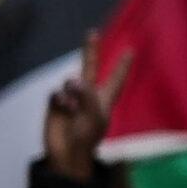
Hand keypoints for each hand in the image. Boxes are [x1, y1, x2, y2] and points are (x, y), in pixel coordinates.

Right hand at [42, 31, 132, 183]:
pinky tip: (63, 109)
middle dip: (90, 51)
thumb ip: (86, 94)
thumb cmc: (87, 137)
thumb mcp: (94, 115)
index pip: (116, 78)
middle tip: (91, 33)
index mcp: (105, 99)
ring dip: (70, 91)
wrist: (66, 154)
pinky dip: (59, 99)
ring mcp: (71, 99)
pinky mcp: (56, 105)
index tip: (130, 51)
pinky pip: (56, 92)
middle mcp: (88, 96)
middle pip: (90, 67)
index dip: (122, 65)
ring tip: (72, 108)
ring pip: (69, 81)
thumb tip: (73, 79)